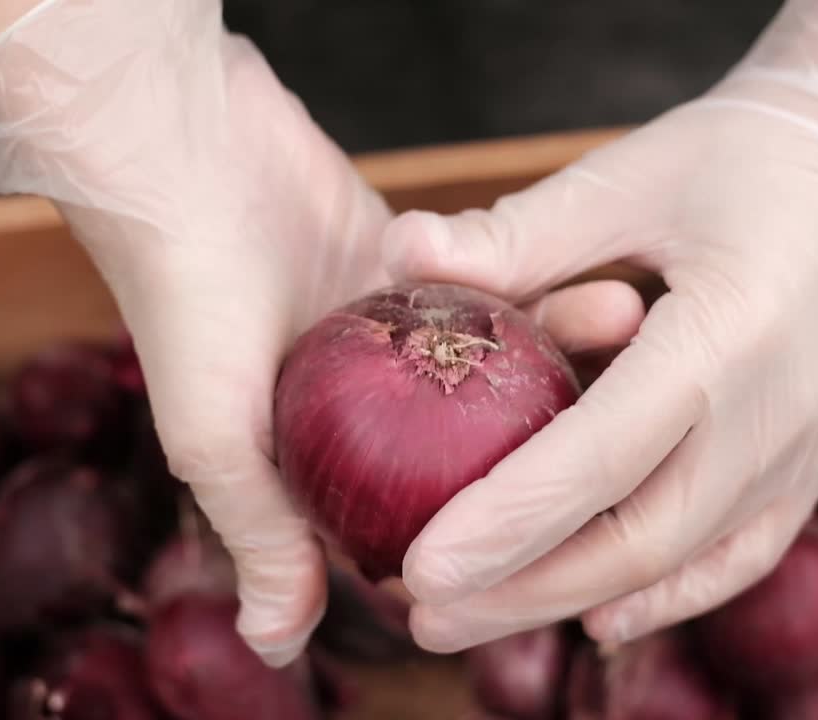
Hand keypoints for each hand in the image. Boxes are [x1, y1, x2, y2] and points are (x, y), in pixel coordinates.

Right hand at [0, 0, 644, 665]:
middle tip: (621, 454)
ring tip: (630, 350)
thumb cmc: (186, 304)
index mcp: (306, 461)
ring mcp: (391, 339)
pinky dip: (535, 297)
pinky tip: (599, 296)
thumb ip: (257, 533)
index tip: (552, 545)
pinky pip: (489, 294)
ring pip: (487, 369)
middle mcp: (355, 410)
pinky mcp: (416, 270)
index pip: (401, 529)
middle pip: (461, 453)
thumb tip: (274, 645)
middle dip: (536, 456)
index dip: (474, 546)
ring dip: (554, 364)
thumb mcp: (213, 437)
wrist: (187, 157)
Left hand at [383, 0, 817, 651]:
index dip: (507, 522)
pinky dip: (664, 595)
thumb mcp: (623, 177)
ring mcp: (806, 449)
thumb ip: (514, 234)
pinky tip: (596, 616)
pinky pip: (737, 556)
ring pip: (678, 561)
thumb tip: (398, 258)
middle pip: (637, 539)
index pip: (600, 458)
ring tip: (473, 619)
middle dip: (520, 591)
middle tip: (420, 614)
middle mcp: (777, 412)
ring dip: (570, 598)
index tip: (419, 569)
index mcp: (729, 332)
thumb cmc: (738, 157)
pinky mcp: (814, 464)